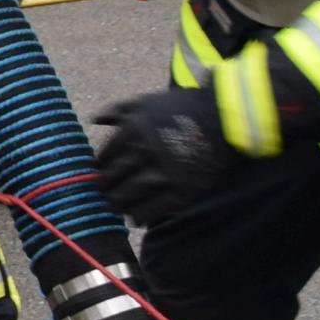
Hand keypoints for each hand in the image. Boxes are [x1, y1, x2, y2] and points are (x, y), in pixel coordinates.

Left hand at [89, 87, 236, 225]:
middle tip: (102, 193)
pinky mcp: (183, 190)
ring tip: (115, 207)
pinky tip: (137, 218)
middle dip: (104, 188)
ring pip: (129, 196)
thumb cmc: (183, 107)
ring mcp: (165, 173)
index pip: (105, 156)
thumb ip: (118, 110)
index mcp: (133, 130)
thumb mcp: (148, 101)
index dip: (99, 167)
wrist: (226, 118)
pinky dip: (142, 216)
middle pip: (113, 178)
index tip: (99, 173)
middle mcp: (145, 152)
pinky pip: (155, 209)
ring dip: (119, 204)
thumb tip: (94, 119)